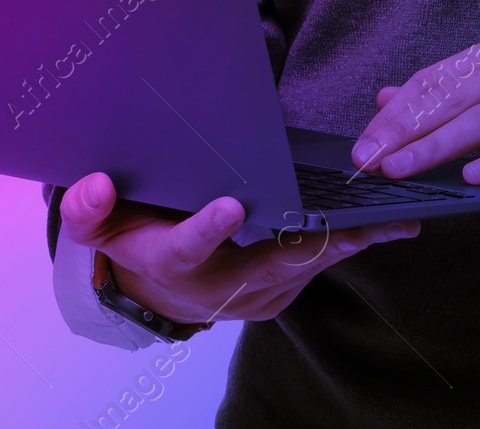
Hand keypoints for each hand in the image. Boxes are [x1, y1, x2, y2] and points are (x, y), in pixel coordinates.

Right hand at [58, 173, 418, 324]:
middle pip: (268, 266)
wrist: (157, 286)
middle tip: (350, 219)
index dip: (206, 230)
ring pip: (305, 267)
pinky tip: (388, 222)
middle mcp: (217, 287)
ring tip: (388, 218)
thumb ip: (90, 210)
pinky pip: (319, 264)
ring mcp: (255, 294)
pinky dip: (351, 241)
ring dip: (346, 242)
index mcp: (171, 263)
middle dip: (312, 241)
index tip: (230, 205)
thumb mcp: (103, 227)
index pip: (185, 249)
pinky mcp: (282, 291)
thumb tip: (92, 184)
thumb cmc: (136, 237)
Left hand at [349, 37, 479, 189]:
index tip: (363, 143)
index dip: (396, 112)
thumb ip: (456, 91)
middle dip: (403, 131)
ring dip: (436, 147)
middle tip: (367, 161)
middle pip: (451, 98)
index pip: (436, 80)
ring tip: (401, 170)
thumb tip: (390, 97)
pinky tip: (473, 177)